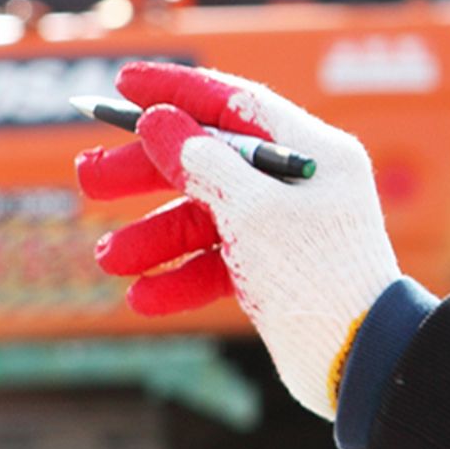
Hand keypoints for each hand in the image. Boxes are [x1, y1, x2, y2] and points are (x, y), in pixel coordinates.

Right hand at [76, 63, 399, 418]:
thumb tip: (160, 121)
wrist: (360, 364)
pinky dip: (180, 278)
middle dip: (147, 173)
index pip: (235, 104)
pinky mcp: (276, 275)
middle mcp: (300, 185)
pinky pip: (217, 265)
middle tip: (89, 178)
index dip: (176, 91)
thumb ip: (202, 164)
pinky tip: (142, 296)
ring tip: (108, 258)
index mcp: (312, 152)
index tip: (123, 84)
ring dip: (154, 237)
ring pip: (206, 220)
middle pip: (209, 161)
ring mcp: (287, 230)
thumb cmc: (319, 278)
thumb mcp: (254, 212)